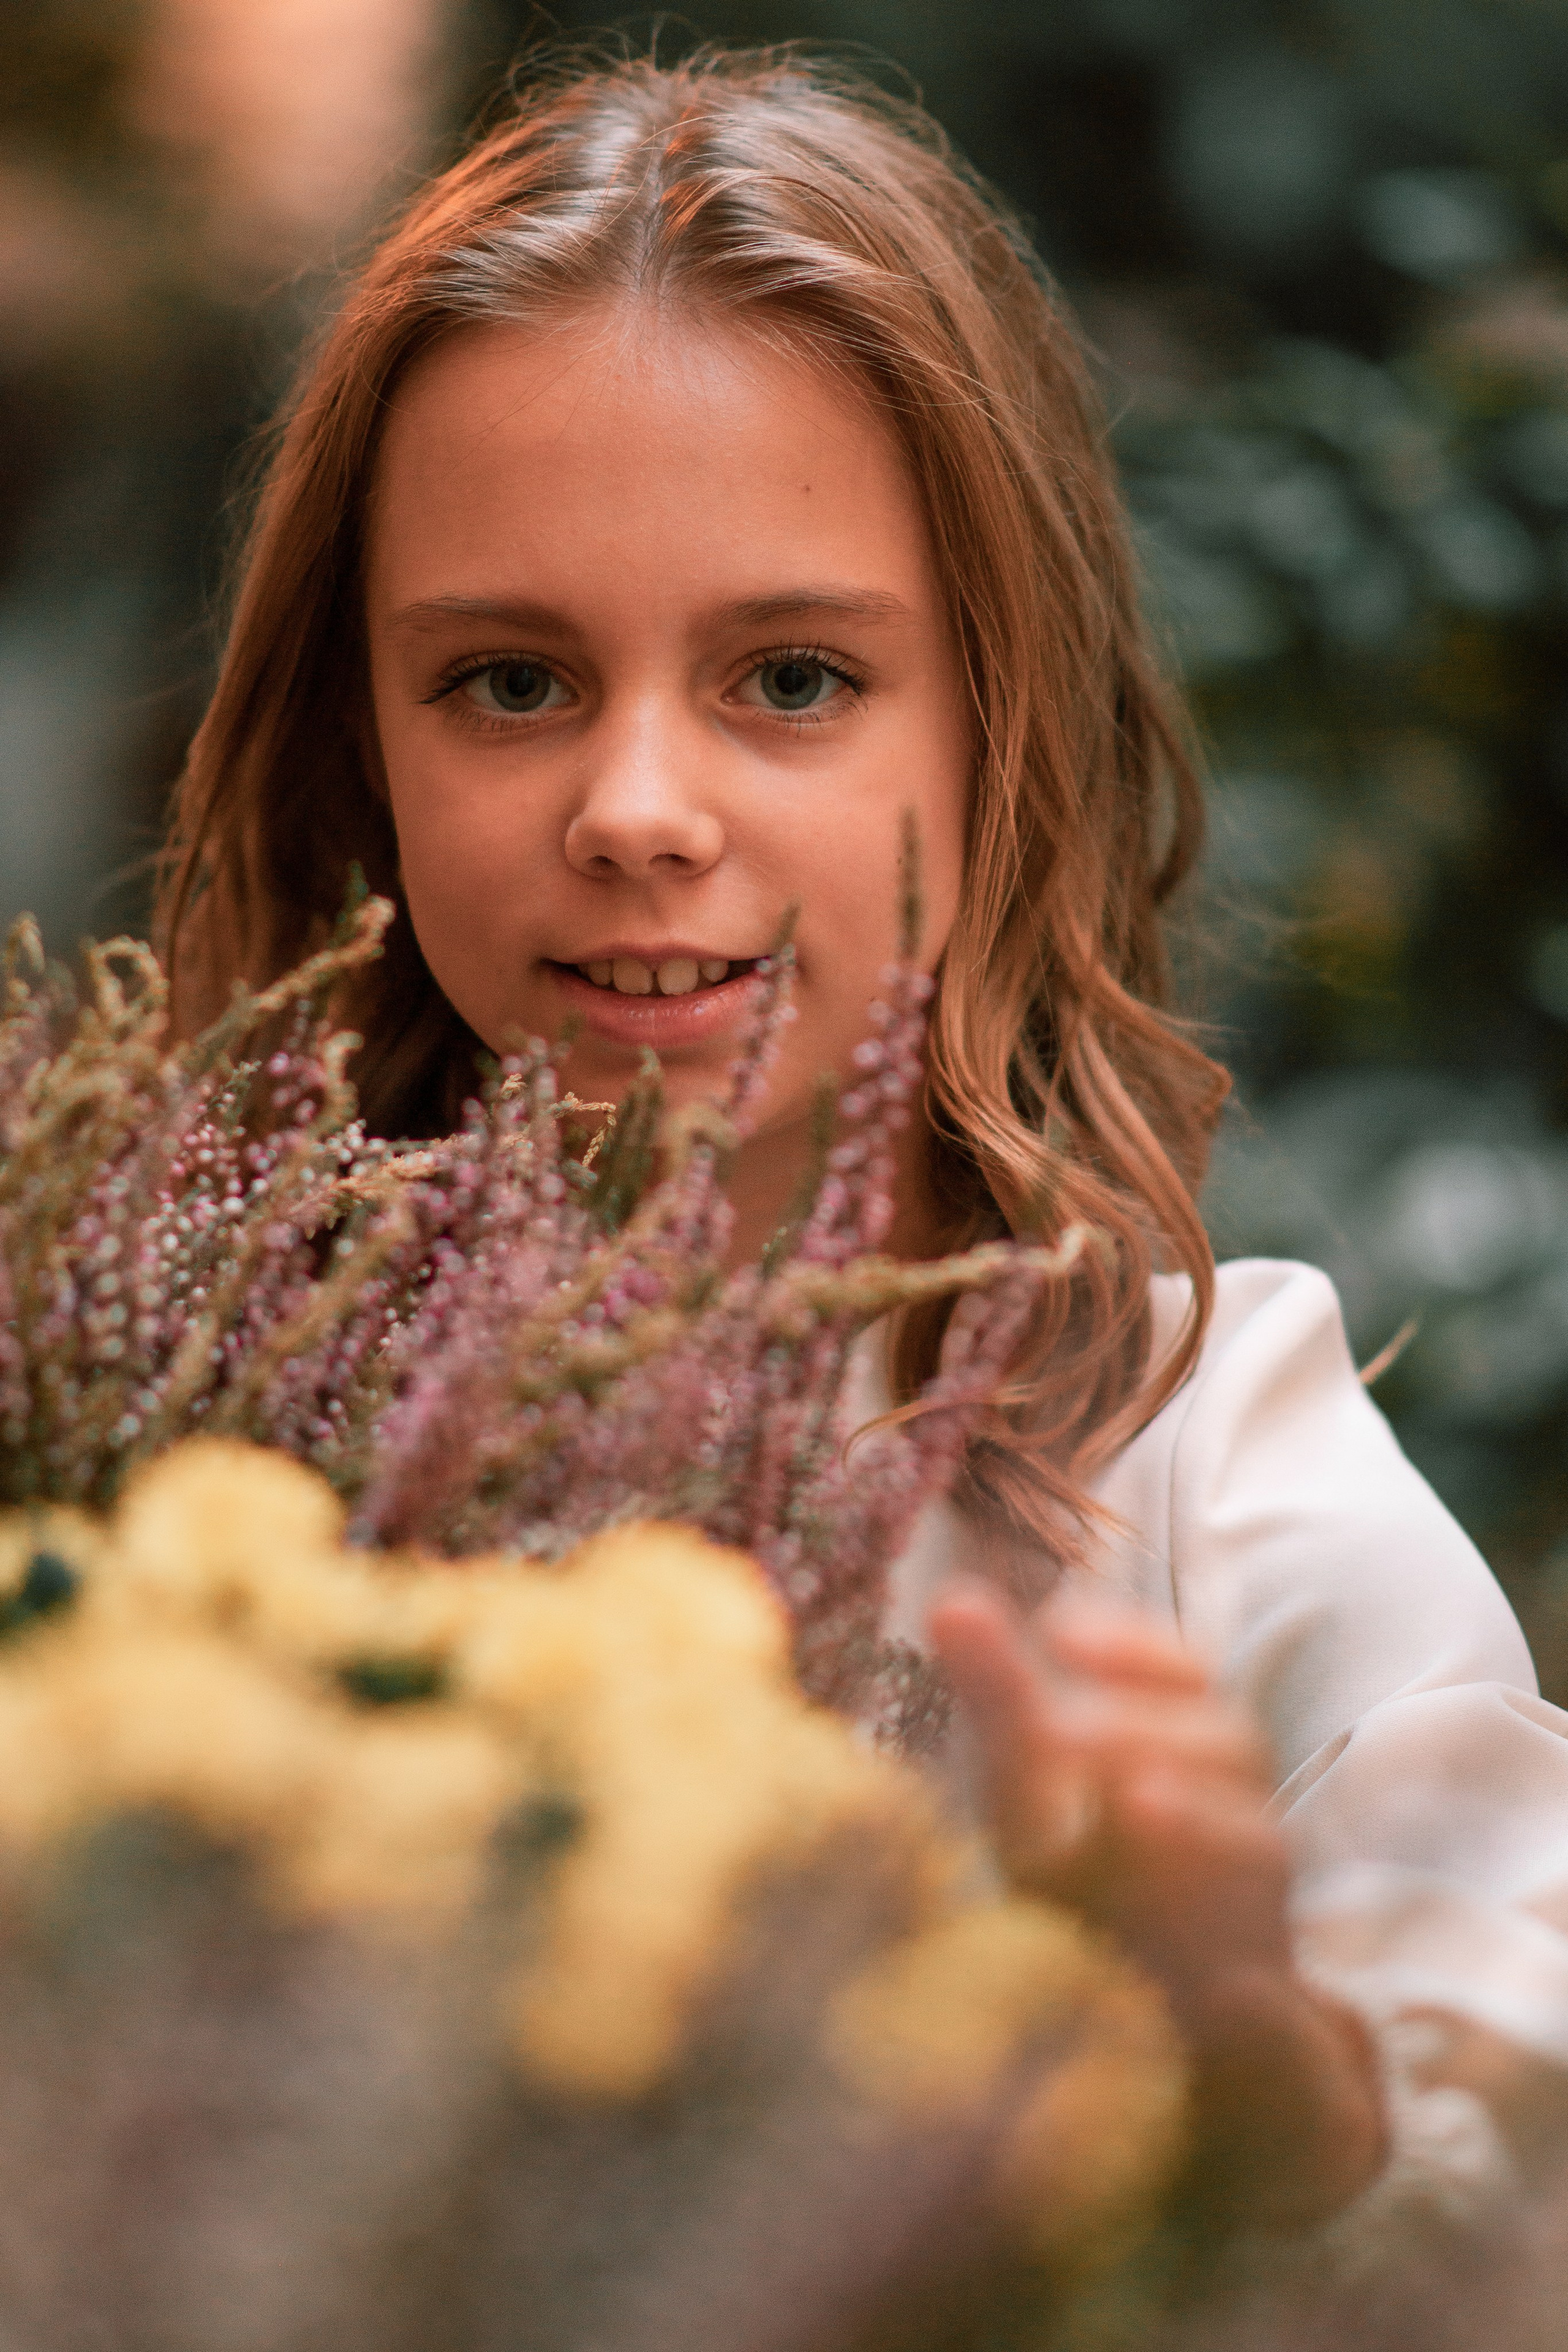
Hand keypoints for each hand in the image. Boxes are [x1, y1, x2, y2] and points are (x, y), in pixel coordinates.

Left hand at [927, 1583, 1387, 2233]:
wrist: (1175, 2055)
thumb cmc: (1093, 1893)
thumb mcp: (1034, 1799)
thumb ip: (1005, 1701)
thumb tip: (949, 1600)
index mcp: (1178, 1766)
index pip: (1187, 1677)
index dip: (1136, 1649)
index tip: (1060, 1629)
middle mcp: (1227, 1828)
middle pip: (1228, 1744)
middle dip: (1145, 1726)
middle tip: (1065, 1730)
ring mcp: (1254, 1925)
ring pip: (1262, 1848)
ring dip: (1204, 1821)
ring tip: (1136, 1801)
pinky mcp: (1271, 2038)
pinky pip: (1287, 2018)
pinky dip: (1267, 2004)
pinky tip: (1234, 1992)